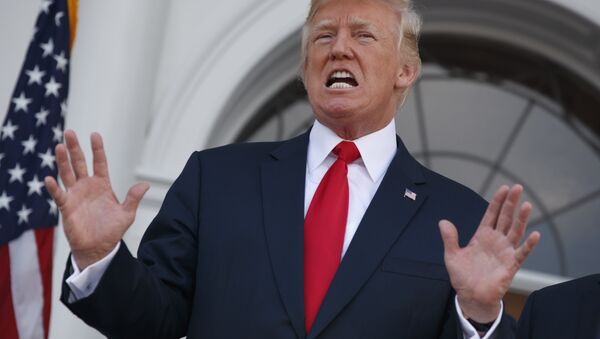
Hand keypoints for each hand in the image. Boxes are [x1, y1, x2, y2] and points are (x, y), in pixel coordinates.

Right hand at [45, 130, 148, 269]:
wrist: (99, 248)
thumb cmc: (112, 230)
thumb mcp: (127, 213)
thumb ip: (133, 198)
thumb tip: (145, 184)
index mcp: (102, 185)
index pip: (99, 162)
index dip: (97, 149)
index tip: (95, 134)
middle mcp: (87, 187)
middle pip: (79, 163)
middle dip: (74, 148)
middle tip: (69, 132)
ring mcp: (75, 195)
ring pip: (67, 174)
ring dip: (62, 161)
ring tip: (59, 147)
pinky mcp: (66, 207)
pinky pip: (58, 195)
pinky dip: (53, 187)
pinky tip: (49, 178)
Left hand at [439, 184, 539, 322]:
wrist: (470, 297)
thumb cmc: (463, 276)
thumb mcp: (452, 255)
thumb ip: (449, 238)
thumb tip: (443, 222)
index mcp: (482, 236)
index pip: (491, 215)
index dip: (497, 202)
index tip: (503, 188)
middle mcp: (495, 241)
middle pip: (505, 218)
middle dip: (511, 203)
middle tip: (517, 187)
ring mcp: (504, 252)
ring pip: (515, 232)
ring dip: (521, 219)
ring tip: (526, 205)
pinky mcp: (510, 265)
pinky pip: (521, 253)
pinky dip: (528, 245)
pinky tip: (535, 235)